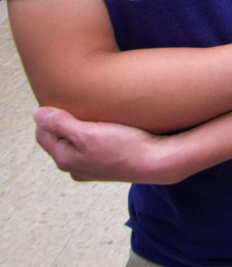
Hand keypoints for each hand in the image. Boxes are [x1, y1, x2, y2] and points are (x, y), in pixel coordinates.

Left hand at [34, 107, 182, 184]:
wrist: (158, 161)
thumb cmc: (125, 147)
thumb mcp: (88, 133)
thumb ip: (60, 124)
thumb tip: (37, 114)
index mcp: (65, 159)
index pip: (43, 133)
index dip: (50, 114)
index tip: (64, 99)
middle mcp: (76, 167)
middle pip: (60, 138)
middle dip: (65, 121)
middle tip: (80, 104)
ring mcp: (93, 168)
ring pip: (77, 143)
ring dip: (82, 128)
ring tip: (96, 113)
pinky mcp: (109, 165)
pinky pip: (94, 147)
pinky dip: (96, 135)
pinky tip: (110, 127)